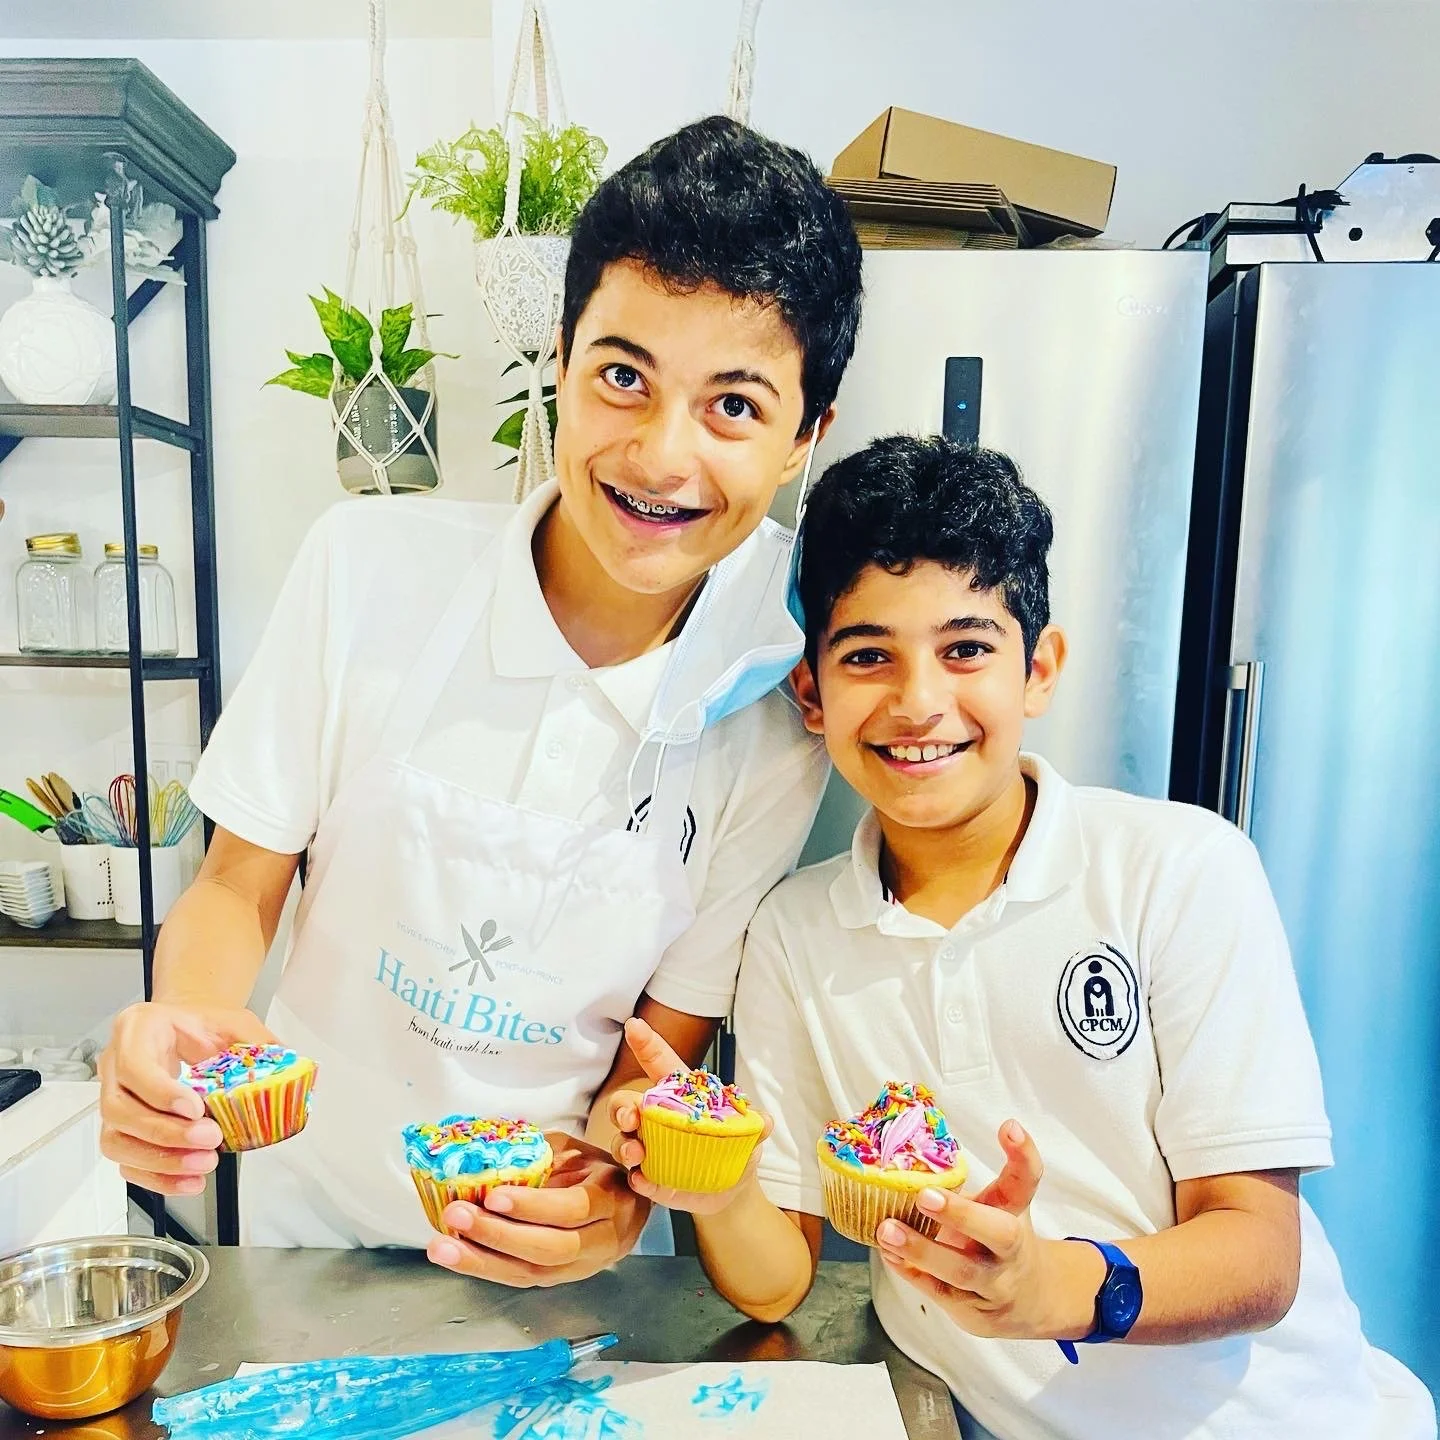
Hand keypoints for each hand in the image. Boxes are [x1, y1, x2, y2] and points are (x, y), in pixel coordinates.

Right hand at [98, 1002, 275, 1195]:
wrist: (187, 1029)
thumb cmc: (202, 1025)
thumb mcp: (233, 1021)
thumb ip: (258, 1042)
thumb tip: (288, 1066)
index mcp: (137, 1029)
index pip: (133, 1065)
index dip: (161, 1093)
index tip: (196, 1109)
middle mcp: (115, 1065)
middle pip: (119, 1110)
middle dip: (166, 1133)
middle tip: (209, 1139)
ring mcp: (114, 1099)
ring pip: (116, 1141)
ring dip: (160, 1160)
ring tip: (202, 1164)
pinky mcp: (121, 1129)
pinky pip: (126, 1161)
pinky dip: (156, 1177)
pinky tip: (187, 1180)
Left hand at [426, 1132, 648, 1287]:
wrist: (625, 1209)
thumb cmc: (593, 1172)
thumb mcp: (576, 1152)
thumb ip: (540, 1154)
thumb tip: (487, 1154)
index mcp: (611, 1199)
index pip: (573, 1209)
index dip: (533, 1206)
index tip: (494, 1196)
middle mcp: (601, 1241)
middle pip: (550, 1248)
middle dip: (498, 1235)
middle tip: (456, 1215)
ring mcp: (579, 1268)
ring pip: (531, 1274)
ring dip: (482, 1261)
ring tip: (442, 1247)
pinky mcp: (557, 1281)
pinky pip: (519, 1280)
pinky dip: (485, 1267)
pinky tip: (456, 1255)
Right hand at [606, 1016, 771, 1215]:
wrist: (733, 1189)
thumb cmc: (736, 1147)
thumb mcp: (749, 1133)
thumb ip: (755, 1125)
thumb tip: (767, 1121)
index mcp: (680, 1096)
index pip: (660, 1064)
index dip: (647, 1044)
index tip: (634, 1026)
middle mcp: (656, 1119)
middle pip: (626, 1104)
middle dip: (622, 1107)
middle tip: (631, 1117)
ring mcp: (649, 1149)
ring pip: (623, 1140)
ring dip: (624, 1145)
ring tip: (636, 1154)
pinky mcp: (650, 1179)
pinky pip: (635, 1177)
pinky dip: (637, 1178)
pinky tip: (644, 1180)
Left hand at [875, 1121, 1098, 1340]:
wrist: (1028, 1301)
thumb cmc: (1000, 1238)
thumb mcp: (999, 1202)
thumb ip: (973, 1174)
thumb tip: (938, 1141)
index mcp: (1014, 1212)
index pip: (1026, 1181)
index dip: (1022, 1154)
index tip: (1008, 1127)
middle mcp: (1009, 1250)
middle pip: (1000, 1234)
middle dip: (962, 1215)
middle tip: (925, 1195)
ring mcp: (992, 1284)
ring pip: (961, 1272)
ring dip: (922, 1250)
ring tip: (887, 1230)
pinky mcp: (968, 1309)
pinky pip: (937, 1292)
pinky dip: (910, 1271)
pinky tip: (888, 1252)